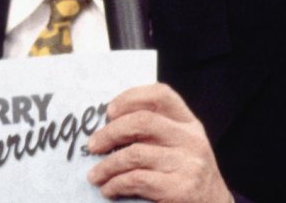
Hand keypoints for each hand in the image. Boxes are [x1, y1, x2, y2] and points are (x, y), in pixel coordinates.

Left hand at [87, 83, 231, 201]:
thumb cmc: (186, 178)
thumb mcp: (180, 148)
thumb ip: (155, 134)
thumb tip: (108, 127)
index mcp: (189, 124)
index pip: (161, 95)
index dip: (130, 98)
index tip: (109, 111)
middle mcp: (192, 140)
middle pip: (142, 121)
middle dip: (110, 133)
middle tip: (92, 146)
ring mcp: (188, 164)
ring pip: (134, 153)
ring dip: (107, 166)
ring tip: (95, 175)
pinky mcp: (181, 189)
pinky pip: (136, 179)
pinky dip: (115, 184)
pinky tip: (109, 189)